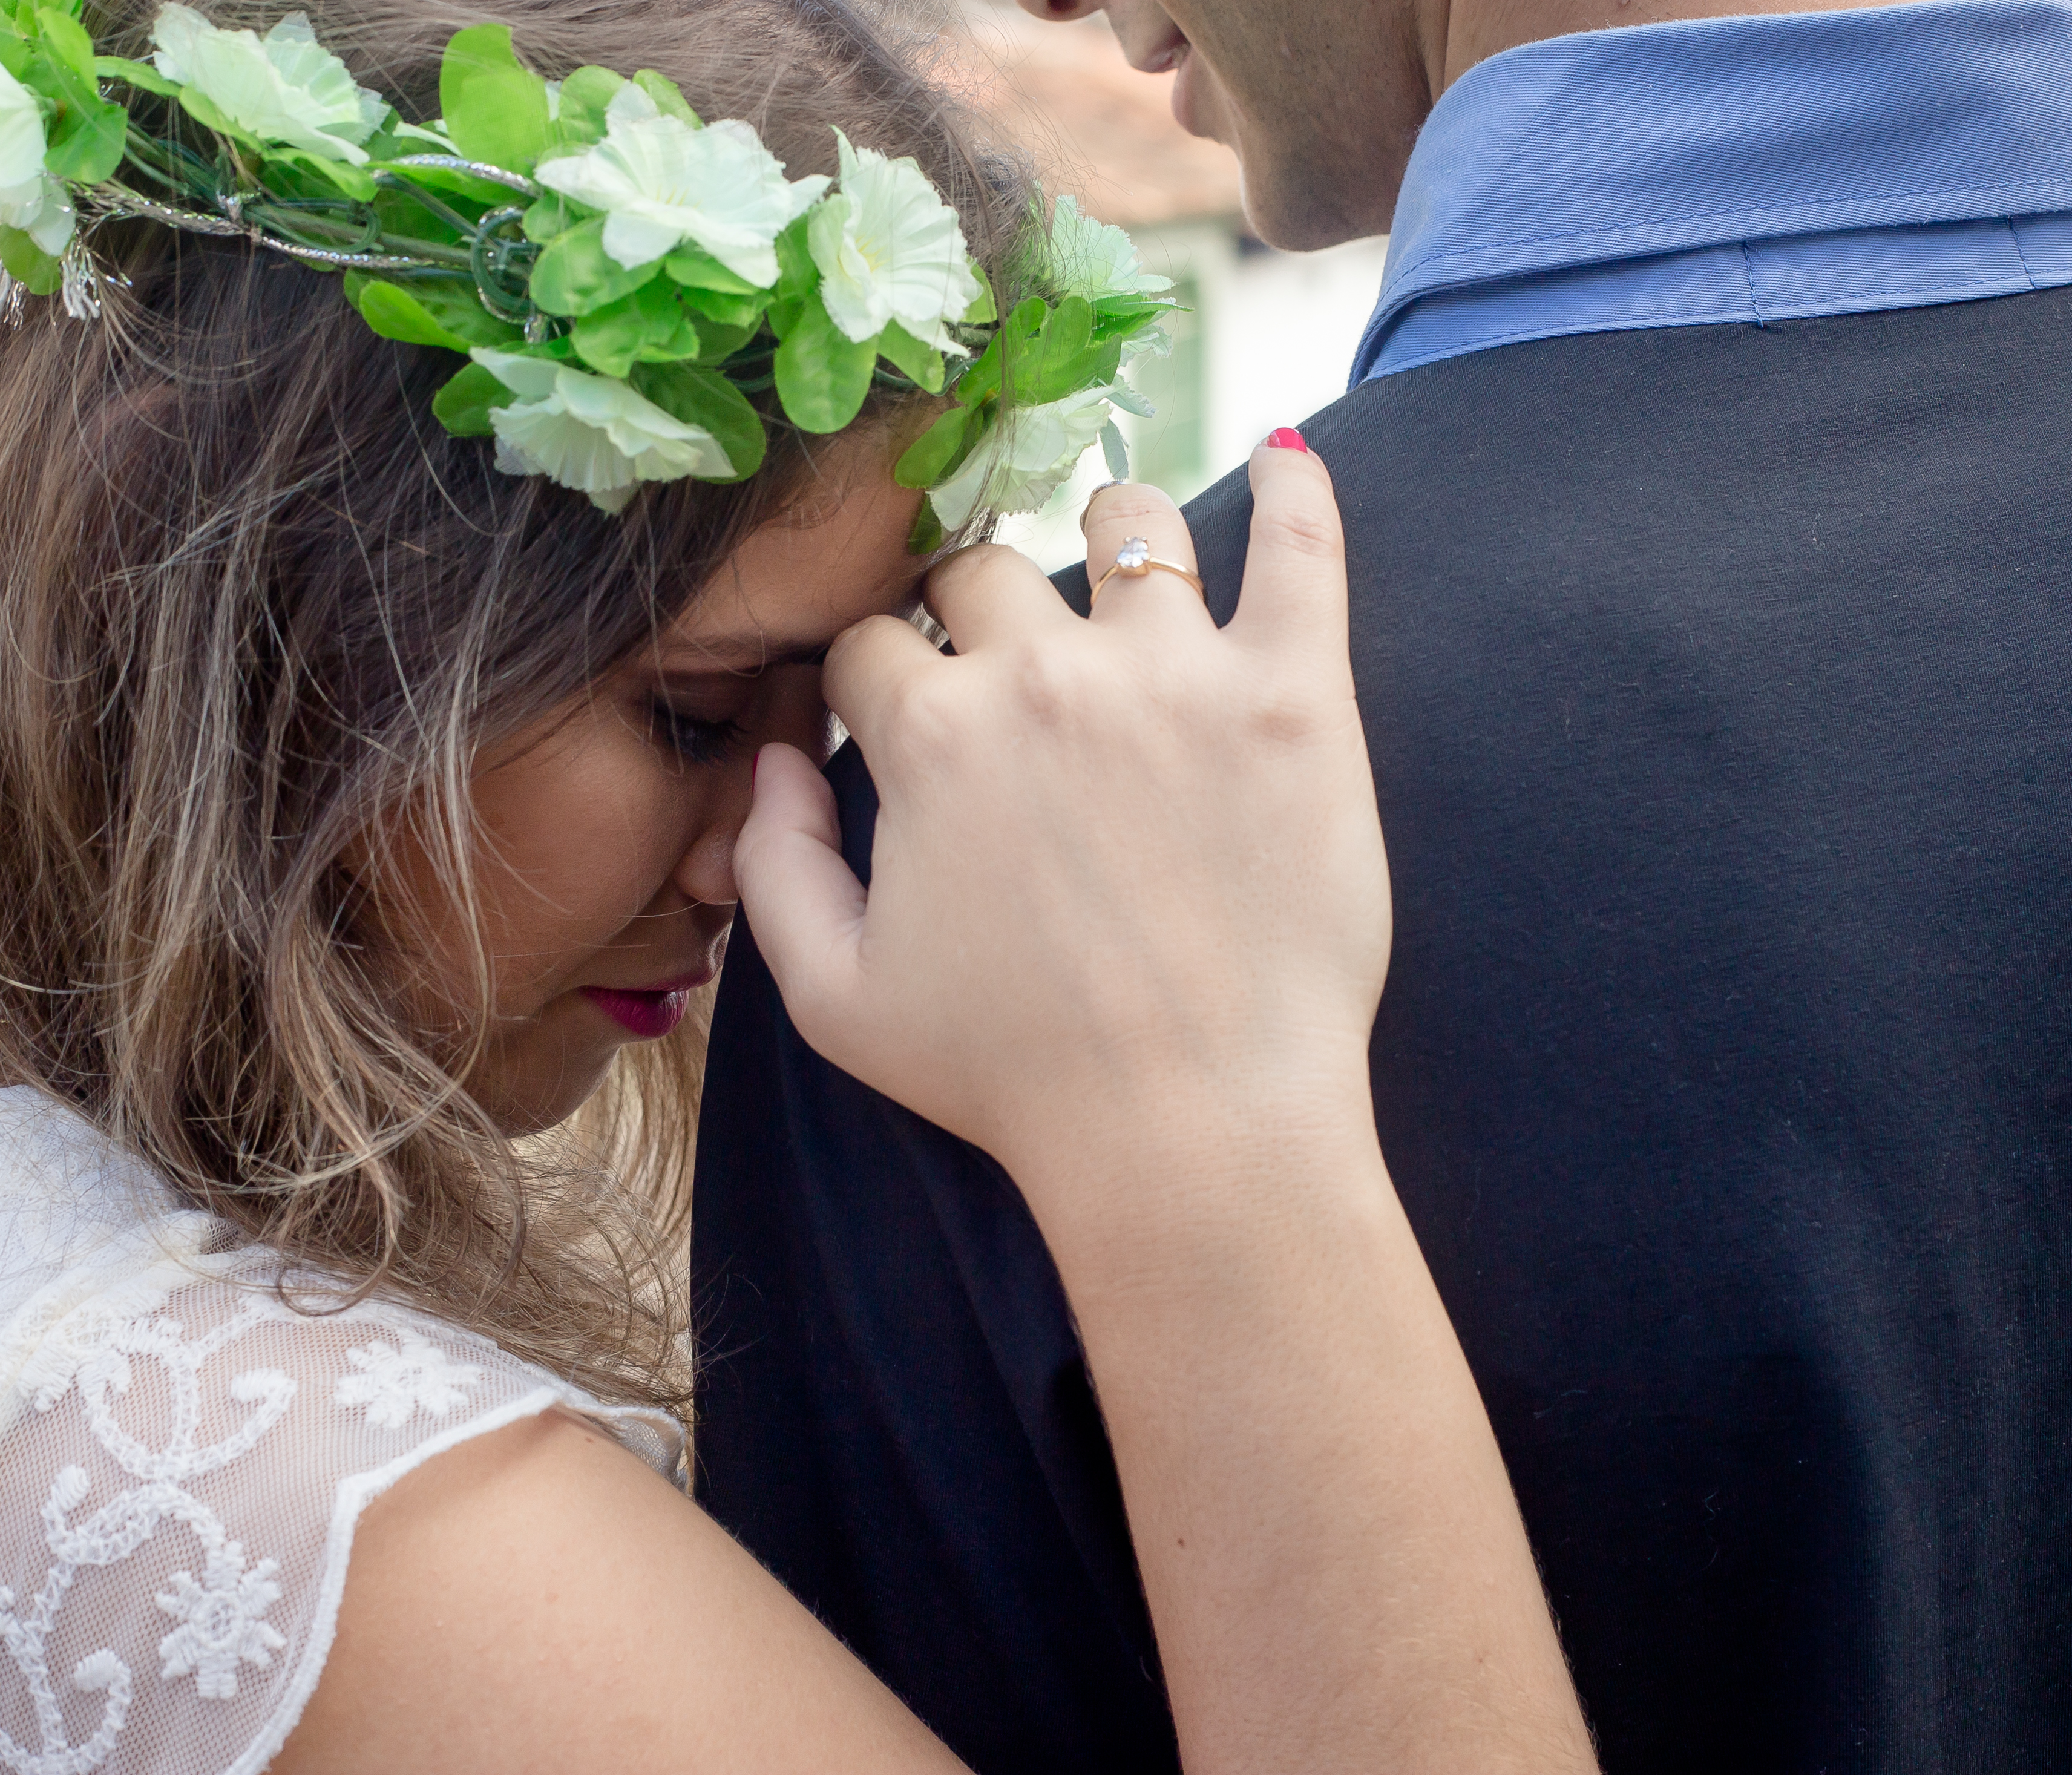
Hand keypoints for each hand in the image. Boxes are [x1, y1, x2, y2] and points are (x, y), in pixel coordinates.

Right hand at [735, 441, 1388, 1245]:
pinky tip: (1283, 457)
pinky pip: (1302, 550)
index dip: (878, 676)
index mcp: (930, 732)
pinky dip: (1293, 491)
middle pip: (988, 571)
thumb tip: (769, 760)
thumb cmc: (1012, 1077)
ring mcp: (1178, 672)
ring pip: (1127, 528)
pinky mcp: (1295, 696)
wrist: (1190, 1129)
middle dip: (979, 609)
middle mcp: (1045, 674)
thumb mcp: (834, 998)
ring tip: (1125, 560)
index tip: (905, 709)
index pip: (874, 641)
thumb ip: (774, 864)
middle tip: (1010, 657)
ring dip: (1110, 535)